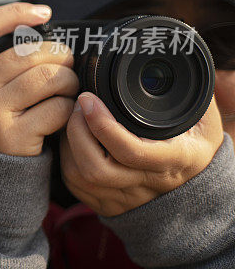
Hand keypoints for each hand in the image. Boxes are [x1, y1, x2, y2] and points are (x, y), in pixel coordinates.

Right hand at [0, 2, 78, 155]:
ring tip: (67, 85)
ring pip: (47, 77)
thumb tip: (37, 24)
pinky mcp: (13, 139)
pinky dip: (68, 107)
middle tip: (66, 60)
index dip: (14, 13)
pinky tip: (63, 112)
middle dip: (56, 53)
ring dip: (67, 78)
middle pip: (25, 53)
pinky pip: (57, 108)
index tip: (42, 12)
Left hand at [60, 91, 224, 215]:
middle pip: (97, 168)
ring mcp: (126, 198)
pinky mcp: (108, 205)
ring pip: (81, 178)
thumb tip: (171, 63)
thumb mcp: (202, 118)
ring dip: (68, 144)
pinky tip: (73, 139)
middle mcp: (148, 184)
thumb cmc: (196, 143)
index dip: (103, 125)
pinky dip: (67, 159)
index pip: (131, 150)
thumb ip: (189, 95)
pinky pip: (76, 186)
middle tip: (77, 105)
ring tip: (73, 118)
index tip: (88, 98)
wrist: (197, 188)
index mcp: (174, 160)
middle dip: (77, 132)